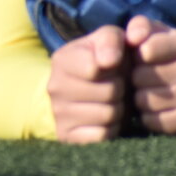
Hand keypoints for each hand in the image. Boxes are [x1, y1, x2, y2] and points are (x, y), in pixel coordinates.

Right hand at [47, 25, 128, 142]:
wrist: (81, 90)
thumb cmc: (101, 62)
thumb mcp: (106, 41)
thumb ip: (111, 39)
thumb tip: (109, 60)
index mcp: (62, 59)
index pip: (97, 67)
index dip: (115, 66)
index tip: (111, 64)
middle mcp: (55, 86)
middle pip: (110, 93)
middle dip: (121, 89)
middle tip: (114, 85)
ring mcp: (58, 113)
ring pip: (108, 116)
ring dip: (118, 109)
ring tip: (110, 101)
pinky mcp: (66, 136)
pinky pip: (103, 136)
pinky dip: (111, 129)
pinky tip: (104, 119)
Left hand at [126, 15, 175, 134]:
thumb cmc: (162, 55)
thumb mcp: (154, 34)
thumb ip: (140, 26)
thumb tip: (132, 37)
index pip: (145, 50)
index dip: (135, 54)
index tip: (143, 54)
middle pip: (140, 76)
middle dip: (136, 76)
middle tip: (146, 75)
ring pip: (143, 99)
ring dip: (139, 96)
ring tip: (150, 89)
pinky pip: (150, 120)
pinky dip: (146, 115)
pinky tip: (156, 107)